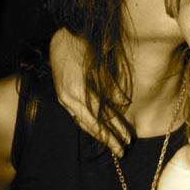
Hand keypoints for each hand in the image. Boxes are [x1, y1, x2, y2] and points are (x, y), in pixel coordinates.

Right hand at [49, 28, 124, 154]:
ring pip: (83, 122)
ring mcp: (64, 98)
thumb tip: (124, 105)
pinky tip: (97, 131)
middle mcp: (69, 98)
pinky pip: (77, 115)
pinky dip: (88, 124)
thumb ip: (111, 87)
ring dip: (97, 134)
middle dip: (107, 138)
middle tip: (121, 151)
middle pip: (91, 125)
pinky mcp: (62, 96)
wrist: (64, 39)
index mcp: (80, 91)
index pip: (100, 117)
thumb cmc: (87, 48)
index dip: (114, 130)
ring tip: (111, 144)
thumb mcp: (102, 67)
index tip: (126, 140)